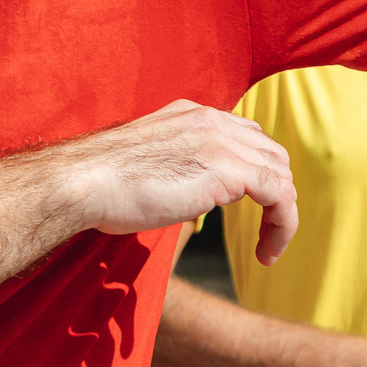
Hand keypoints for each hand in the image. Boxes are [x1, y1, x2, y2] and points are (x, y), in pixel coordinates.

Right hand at [60, 99, 298, 263]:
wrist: (83, 181)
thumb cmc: (101, 183)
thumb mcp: (148, 164)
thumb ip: (175, 168)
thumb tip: (184, 195)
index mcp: (191, 115)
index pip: (245, 136)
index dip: (256, 173)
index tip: (251, 208)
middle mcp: (211, 120)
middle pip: (270, 153)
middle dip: (276, 194)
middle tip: (264, 232)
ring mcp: (221, 141)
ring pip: (281, 174)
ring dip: (281, 215)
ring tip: (268, 248)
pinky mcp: (228, 169)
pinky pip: (280, 196)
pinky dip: (283, 225)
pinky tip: (266, 252)